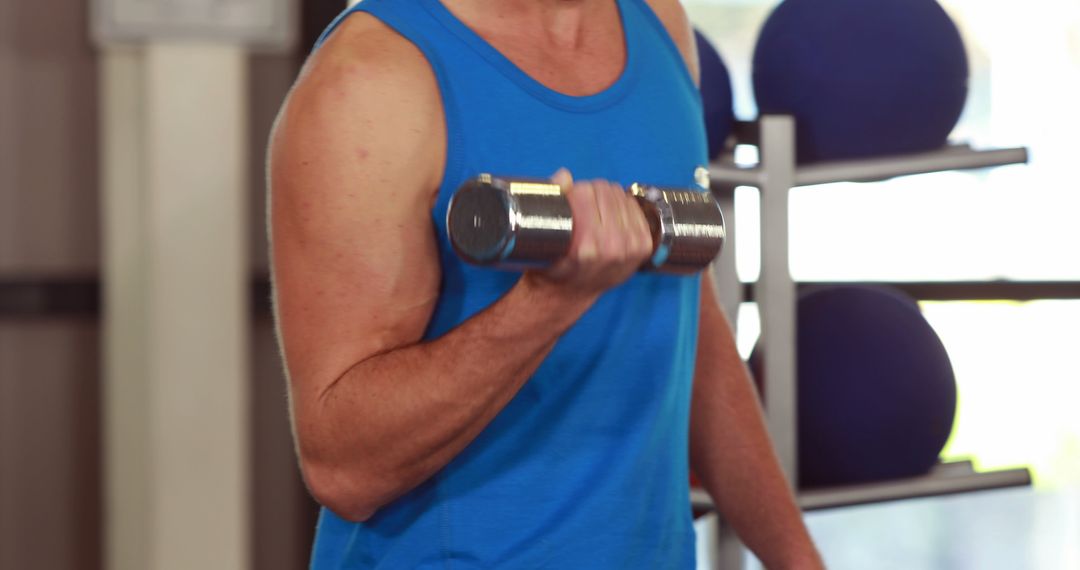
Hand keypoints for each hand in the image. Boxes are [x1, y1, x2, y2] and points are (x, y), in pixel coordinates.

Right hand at [525, 168, 653, 298]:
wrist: (571, 294)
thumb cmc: (554, 267)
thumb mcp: (545, 240)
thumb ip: (553, 204)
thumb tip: (564, 176)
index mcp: (586, 246)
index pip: (584, 192)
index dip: (573, 191)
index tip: (568, 199)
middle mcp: (611, 246)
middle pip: (604, 190)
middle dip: (590, 192)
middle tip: (581, 204)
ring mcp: (630, 247)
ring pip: (620, 195)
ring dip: (607, 197)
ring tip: (595, 210)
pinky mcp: (643, 246)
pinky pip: (634, 207)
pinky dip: (623, 205)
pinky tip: (611, 215)